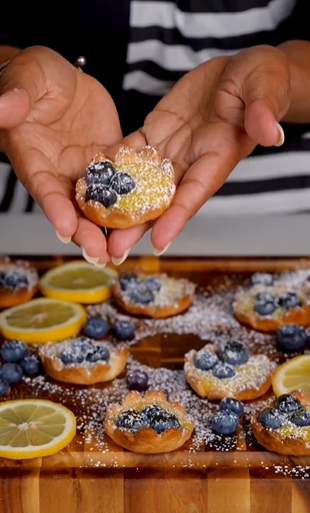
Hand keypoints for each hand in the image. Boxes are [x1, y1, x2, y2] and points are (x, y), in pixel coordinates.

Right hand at [0, 46, 121, 264]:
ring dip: (108, 227)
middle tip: (100, 254)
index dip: (54, 208)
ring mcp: (84, 170)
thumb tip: (4, 110)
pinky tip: (145, 218)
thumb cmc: (35, 76)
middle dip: (85, 232)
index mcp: (33, 157)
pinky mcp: (107, 162)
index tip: (65, 228)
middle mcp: (59, 171)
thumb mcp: (26, 79)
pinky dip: (131, 201)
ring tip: (120, 251)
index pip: (43, 187)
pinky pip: (121, 183)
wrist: (63, 77)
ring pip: (97, 204)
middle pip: (71, 208)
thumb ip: (15, 97)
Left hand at [107, 45, 289, 260]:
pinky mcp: (156, 130)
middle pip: (162, 199)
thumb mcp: (266, 89)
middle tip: (114, 251)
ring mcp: (172, 148)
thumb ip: (263, 111)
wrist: (239, 71)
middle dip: (138, 226)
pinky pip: (131, 150)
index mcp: (219, 156)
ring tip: (94, 225)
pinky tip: (91, 178)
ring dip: (118, 203)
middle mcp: (192, 160)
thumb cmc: (260, 81)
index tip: (158, 242)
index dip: (177, 218)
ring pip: (141, 181)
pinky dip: (112, 164)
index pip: (196, 192)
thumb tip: (271, 132)